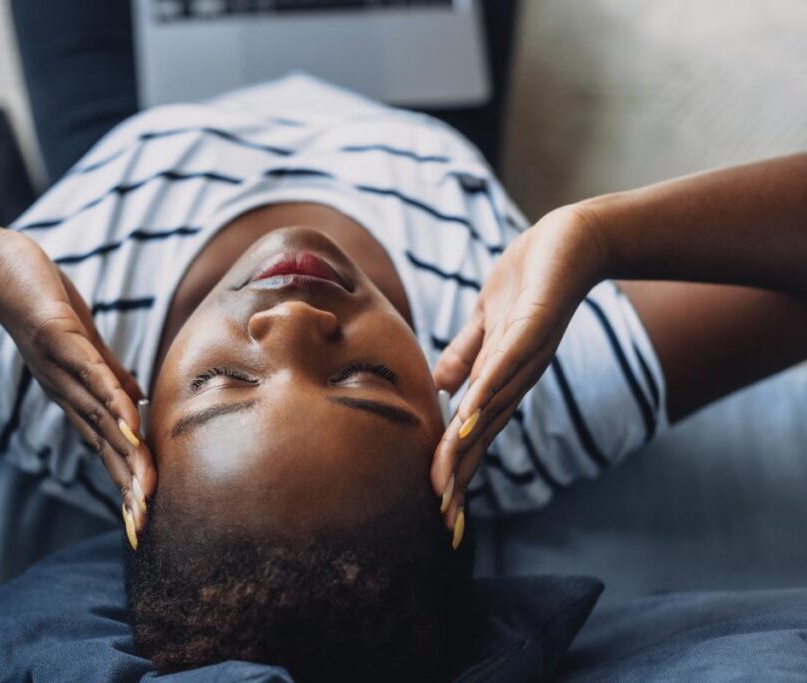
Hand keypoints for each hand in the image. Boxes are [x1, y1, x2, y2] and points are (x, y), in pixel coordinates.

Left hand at [0, 229, 155, 540]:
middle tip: (143, 525)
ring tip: (144, 489)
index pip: (105, 443)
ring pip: (99, 417)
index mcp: (73, 393)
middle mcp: (64, 389)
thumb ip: (111, 373)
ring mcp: (60, 367)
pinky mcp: (59, 337)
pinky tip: (132, 425)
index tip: (142, 518)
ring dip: (122, 455)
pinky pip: (91, 374)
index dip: (124, 479)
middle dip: (124, 484)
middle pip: (102, 443)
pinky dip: (112, 402)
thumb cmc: (41, 302)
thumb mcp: (84, 342)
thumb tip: (139, 403)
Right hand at [429, 207, 608, 532]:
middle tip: (444, 526)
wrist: (575, 237)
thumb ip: (465, 353)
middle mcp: (516, 376)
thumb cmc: (529, 277)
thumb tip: (440, 389)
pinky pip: (504, 364)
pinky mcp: (533, 325)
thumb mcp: (485, 319)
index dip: (456, 471)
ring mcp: (526, 354)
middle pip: (482, 435)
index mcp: (501, 377)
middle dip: (461, 480)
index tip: (441, 514)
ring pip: (489, 410)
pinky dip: (483, 395)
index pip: (473, 431)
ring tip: (443, 488)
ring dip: (465, 450)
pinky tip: (463, 420)